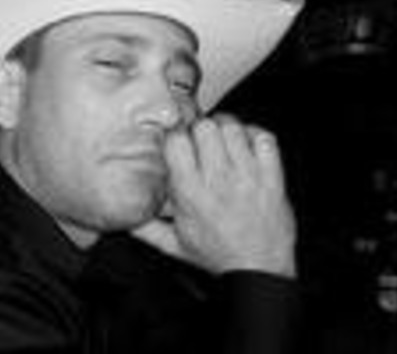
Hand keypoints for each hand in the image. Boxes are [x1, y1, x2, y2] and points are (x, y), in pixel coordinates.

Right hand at [134, 114, 296, 277]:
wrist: (259, 269)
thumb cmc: (218, 255)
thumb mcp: (173, 245)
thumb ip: (145, 228)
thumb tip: (125, 218)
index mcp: (191, 193)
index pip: (176, 141)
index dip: (174, 133)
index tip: (176, 136)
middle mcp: (218, 180)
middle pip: (205, 127)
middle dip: (199, 127)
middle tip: (200, 137)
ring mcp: (248, 176)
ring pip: (233, 128)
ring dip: (225, 128)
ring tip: (222, 139)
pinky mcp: (271, 177)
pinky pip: (264, 139)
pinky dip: (254, 134)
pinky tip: (246, 145)